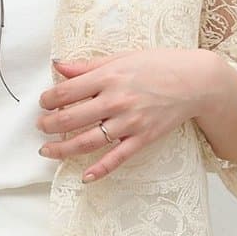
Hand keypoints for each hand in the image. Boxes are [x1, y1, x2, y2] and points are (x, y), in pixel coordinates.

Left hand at [37, 48, 230, 182]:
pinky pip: (117, 158)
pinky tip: (85, 177)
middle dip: (49, 125)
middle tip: (40, 128)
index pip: (66, 92)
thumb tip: (58, 66)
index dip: (48, 99)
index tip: (43, 103)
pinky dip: (100, 170)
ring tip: (48, 151)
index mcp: (108, 77)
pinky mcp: (143, 138)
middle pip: (71, 118)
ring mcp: (129, 122)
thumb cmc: (159, 65)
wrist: (196, 81)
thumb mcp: (122, 57)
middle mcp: (116, 100)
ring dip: (62, 149)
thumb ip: (88, 66)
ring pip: (87, 141)